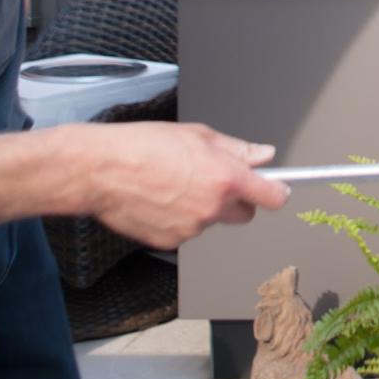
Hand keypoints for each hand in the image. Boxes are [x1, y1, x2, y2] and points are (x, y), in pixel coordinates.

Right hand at [75, 123, 290, 249]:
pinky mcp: (169, 242)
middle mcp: (212, 207)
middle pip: (244, 214)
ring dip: (202, 207)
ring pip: (211, 220)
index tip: (279, 189)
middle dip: (237, 201)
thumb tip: (263, 155)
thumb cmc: (143, 146)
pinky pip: (185, 231)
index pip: (271, 196)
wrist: (100, 169)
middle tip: (215, 181)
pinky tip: (159, 199)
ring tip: (173, 184)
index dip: (277, 192)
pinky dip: (178, 219)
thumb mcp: (198, 135)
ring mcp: (191, 228)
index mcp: (225, 178)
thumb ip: (237, 150)